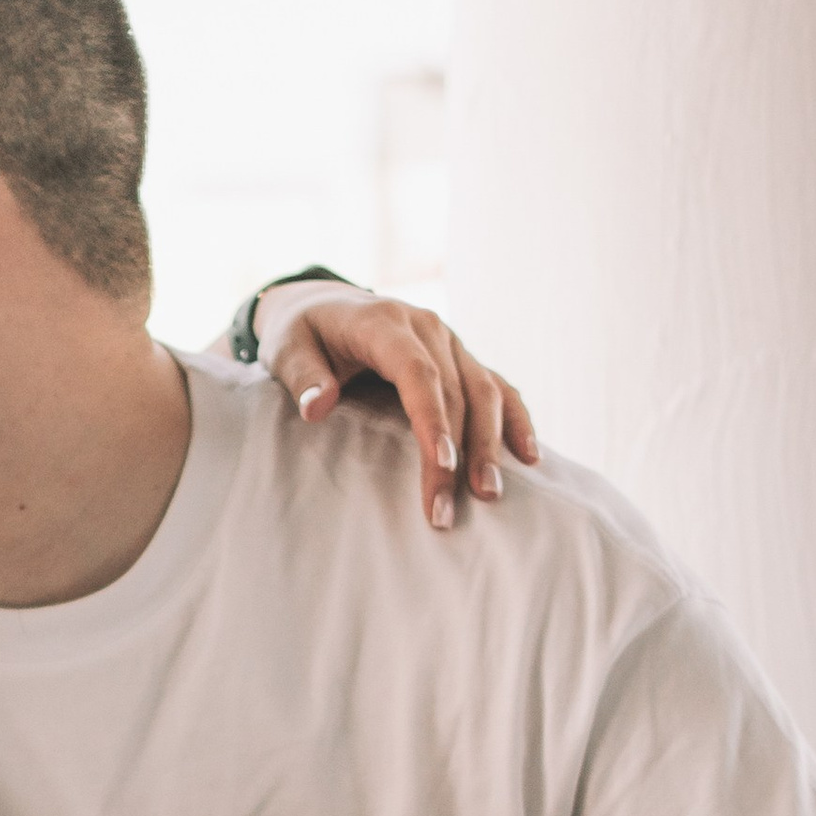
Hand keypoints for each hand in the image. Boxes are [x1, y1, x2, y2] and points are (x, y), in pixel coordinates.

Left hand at [257, 283, 540, 534]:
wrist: (322, 304)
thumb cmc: (302, 333)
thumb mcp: (287, 350)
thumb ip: (303, 378)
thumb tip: (318, 408)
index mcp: (384, 322)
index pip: (417, 373)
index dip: (432, 419)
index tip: (441, 465)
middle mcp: (426, 327)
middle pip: (455, 392)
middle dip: (458, 453)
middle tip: (446, 511)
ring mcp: (450, 342)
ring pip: (484, 391)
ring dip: (490, 444)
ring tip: (489, 495)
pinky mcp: (460, 358)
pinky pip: (497, 387)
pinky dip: (514, 420)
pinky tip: (527, 457)